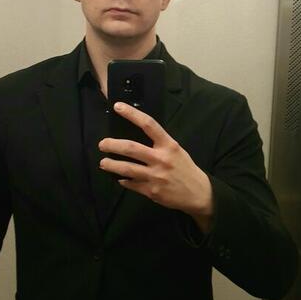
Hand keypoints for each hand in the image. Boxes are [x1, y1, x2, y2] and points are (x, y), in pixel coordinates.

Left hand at [98, 102, 213, 230]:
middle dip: (112, 145)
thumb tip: (137, 138)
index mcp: (168, 145)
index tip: (118, 106)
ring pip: (127, 168)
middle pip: (131, 148)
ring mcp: (155, 176)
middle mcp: (161, 159)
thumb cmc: (185, 169)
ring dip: (111, 165)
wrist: (198, 193)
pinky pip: (131, 184)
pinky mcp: (151, 191)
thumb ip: (159, 144)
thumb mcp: (176, 151)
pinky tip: (120, 179)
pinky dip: (124, 181)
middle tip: (102, 144)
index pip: (148, 124)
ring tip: (103, 163)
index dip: (132, 114)